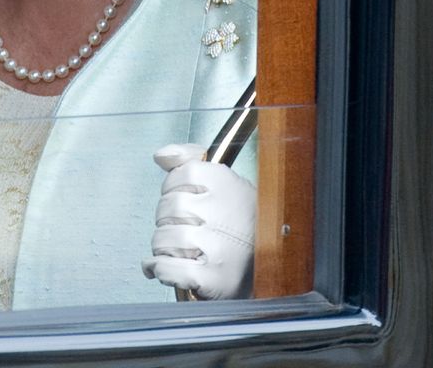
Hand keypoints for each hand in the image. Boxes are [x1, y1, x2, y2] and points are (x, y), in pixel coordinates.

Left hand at [141, 143, 255, 299]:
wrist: (272, 268)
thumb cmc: (241, 222)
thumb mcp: (223, 182)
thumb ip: (189, 161)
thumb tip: (160, 155)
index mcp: (227, 183)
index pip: (181, 174)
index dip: (172, 186)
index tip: (180, 196)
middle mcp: (225, 212)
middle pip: (169, 207)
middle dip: (165, 219)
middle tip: (178, 226)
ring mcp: (220, 247)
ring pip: (164, 238)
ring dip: (161, 246)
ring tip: (175, 249)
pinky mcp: (214, 278)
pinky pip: (169, 268)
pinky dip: (160, 269)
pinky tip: (164, 268)